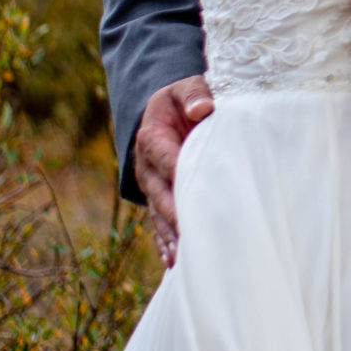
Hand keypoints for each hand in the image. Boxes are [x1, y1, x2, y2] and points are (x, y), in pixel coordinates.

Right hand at [134, 75, 214, 265]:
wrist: (164, 112)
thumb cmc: (181, 100)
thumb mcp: (185, 88)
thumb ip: (195, 93)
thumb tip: (203, 108)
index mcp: (152, 138)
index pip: (167, 160)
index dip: (180, 176)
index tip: (196, 194)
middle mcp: (147, 167)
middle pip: (162, 195)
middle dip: (176, 216)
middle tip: (194, 236)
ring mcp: (151, 186)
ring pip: (159, 214)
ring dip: (171, 235)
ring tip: (183, 258)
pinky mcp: (158, 198)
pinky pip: (159, 222)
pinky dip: (166, 242)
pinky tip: (174, 262)